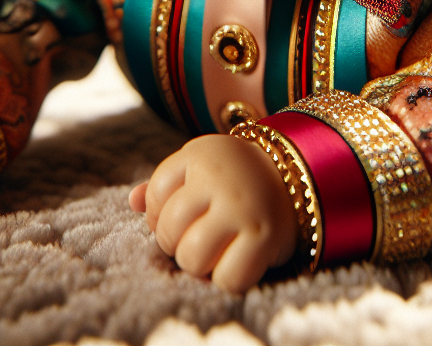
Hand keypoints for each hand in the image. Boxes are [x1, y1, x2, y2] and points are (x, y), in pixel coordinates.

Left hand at [128, 133, 297, 292]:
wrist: (299, 176)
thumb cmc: (237, 177)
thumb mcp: (200, 166)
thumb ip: (164, 184)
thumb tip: (131, 201)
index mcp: (199, 154)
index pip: (153, 196)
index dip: (159, 213)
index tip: (184, 212)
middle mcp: (219, 178)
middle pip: (168, 231)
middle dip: (177, 243)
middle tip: (199, 236)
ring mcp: (241, 207)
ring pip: (191, 258)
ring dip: (199, 264)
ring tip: (215, 249)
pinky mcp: (263, 237)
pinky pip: (226, 278)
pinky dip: (228, 279)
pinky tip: (237, 260)